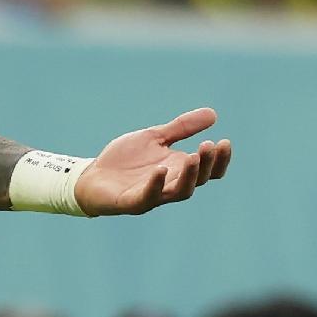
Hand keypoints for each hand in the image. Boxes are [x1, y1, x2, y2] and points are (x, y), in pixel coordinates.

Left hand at [75, 108, 228, 215]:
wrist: (92, 175)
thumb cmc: (126, 160)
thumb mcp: (154, 137)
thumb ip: (181, 128)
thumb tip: (213, 114)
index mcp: (179, 170)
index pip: (208, 170)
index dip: (219, 160)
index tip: (224, 141)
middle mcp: (171, 184)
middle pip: (198, 179)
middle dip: (206, 163)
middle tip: (209, 145)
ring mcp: (153, 195)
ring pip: (180, 191)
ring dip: (188, 175)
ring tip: (192, 156)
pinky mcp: (132, 201)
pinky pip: (148, 197)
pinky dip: (156, 185)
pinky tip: (160, 170)